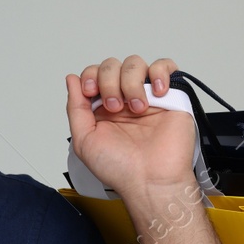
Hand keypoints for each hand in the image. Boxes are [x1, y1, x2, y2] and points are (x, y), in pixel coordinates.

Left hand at [65, 55, 195, 197]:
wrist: (150, 181)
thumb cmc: (119, 168)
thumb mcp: (84, 140)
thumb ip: (75, 108)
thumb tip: (72, 79)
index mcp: (102, 108)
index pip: (93, 74)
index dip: (90, 77)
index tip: (92, 93)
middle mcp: (124, 99)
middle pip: (112, 65)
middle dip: (108, 82)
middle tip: (115, 107)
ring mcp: (146, 95)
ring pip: (135, 63)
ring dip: (131, 82)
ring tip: (137, 108)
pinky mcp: (171, 96)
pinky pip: (165, 67)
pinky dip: (160, 72)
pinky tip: (156, 93)